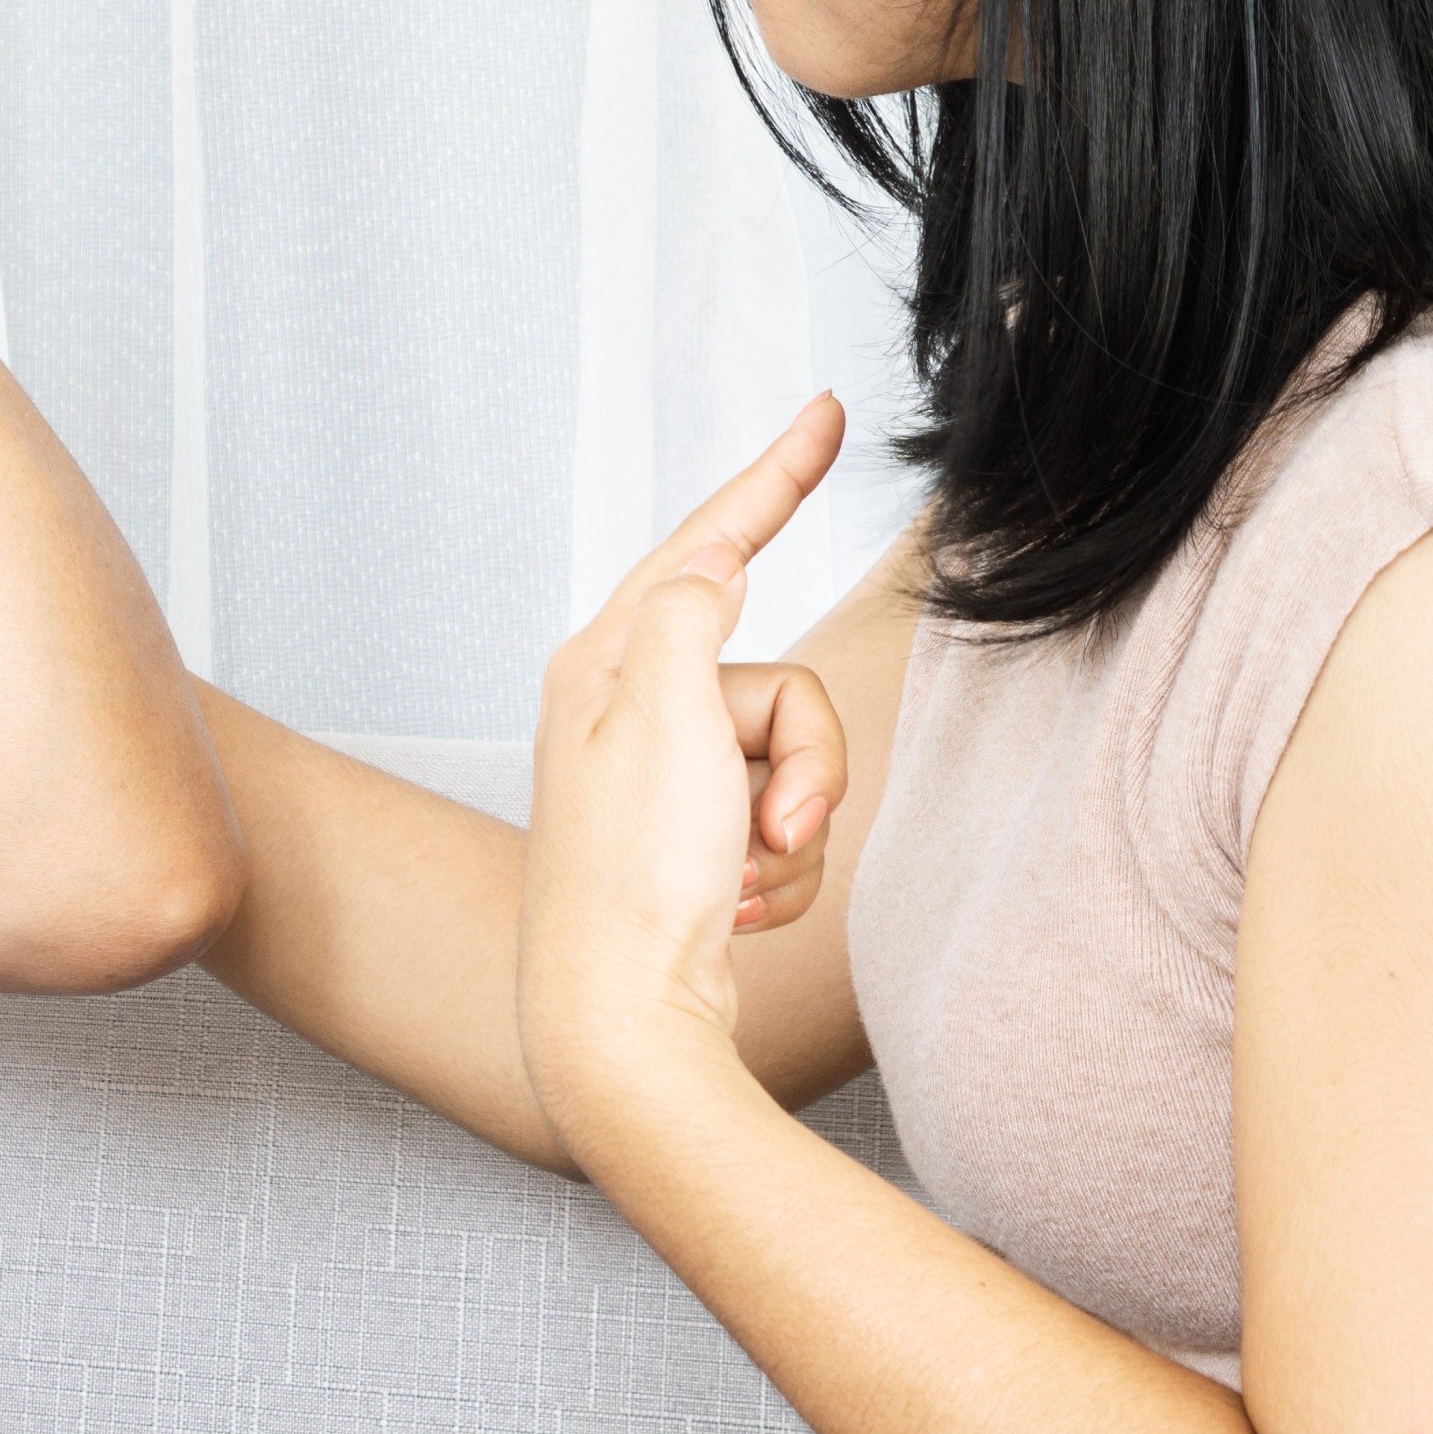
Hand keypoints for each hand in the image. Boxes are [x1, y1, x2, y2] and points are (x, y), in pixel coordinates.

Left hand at [517, 396, 852, 1137]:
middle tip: (769, 832)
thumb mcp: (664, 716)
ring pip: (794, 766)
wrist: (624, 1022)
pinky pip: (784, 831)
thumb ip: (689, 616)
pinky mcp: (692, 843)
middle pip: (783, 688)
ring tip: (737, 882)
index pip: (708, 544)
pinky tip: (731, 912)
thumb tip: (706, 561)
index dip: (775, 479)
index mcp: (606, 664)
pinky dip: (777, 876)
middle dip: (805, 769)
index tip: (826, 412)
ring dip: (789, 833)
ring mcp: (661, 781)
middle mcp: (625, 712)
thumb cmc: (635, 877)